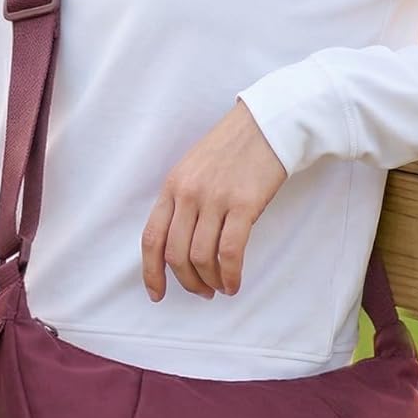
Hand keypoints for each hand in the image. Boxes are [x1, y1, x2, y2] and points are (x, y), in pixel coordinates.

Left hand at [141, 101, 287, 301]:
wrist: (267, 124)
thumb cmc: (232, 148)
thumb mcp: (194, 169)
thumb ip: (183, 201)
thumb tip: (179, 245)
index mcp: (172, 185)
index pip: (151, 237)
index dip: (151, 272)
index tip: (157, 293)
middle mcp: (188, 194)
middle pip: (175, 253)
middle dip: (186, 281)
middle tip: (201, 292)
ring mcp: (215, 199)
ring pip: (201, 257)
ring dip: (210, 281)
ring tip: (220, 288)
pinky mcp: (244, 204)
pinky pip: (230, 251)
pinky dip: (230, 274)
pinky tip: (234, 283)